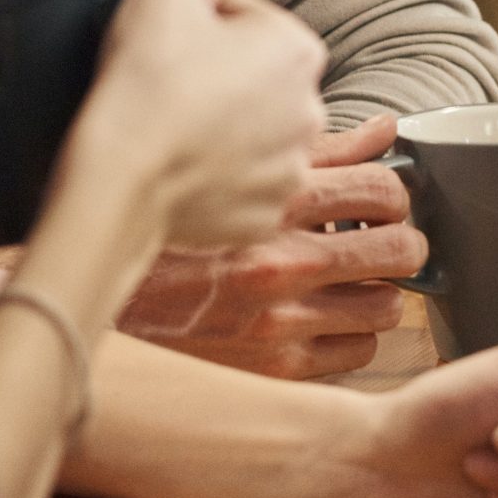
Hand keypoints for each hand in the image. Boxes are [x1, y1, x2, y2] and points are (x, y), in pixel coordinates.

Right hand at [54, 0, 326, 251]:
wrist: (120, 185)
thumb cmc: (145, 88)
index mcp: (298, 48)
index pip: (237, 16)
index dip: (191, 21)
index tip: (165, 43)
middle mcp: (311, 111)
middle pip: (248, 73)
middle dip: (211, 72)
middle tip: (162, 84)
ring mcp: (291, 169)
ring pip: (247, 129)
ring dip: (216, 123)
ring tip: (169, 127)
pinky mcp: (265, 215)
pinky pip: (240, 183)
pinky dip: (214, 176)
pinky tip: (179, 168)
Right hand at [120, 116, 426, 376]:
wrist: (95, 293)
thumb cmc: (165, 226)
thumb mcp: (236, 171)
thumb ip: (318, 153)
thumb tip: (384, 130)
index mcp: (273, 203)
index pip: (382, 189)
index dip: (395, 196)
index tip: (383, 204)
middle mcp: (282, 261)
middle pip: (401, 250)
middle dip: (402, 245)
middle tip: (386, 246)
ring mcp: (280, 319)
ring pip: (386, 308)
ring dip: (377, 295)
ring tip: (352, 287)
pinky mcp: (272, 367)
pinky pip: (356, 355)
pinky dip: (349, 338)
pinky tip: (323, 323)